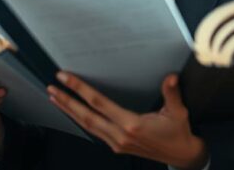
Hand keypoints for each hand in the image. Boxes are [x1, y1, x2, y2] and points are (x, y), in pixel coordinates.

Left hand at [48, 72, 207, 168]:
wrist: (182, 156)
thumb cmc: (178, 133)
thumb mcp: (178, 112)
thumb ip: (172, 94)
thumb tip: (170, 78)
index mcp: (132, 125)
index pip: (99, 103)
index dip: (80, 89)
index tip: (66, 78)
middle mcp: (120, 135)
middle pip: (86, 116)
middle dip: (66, 101)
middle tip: (52, 87)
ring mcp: (117, 143)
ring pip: (87, 125)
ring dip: (69, 111)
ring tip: (55, 98)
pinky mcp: (117, 146)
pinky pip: (94, 131)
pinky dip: (81, 120)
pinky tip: (73, 112)